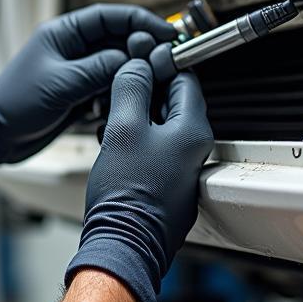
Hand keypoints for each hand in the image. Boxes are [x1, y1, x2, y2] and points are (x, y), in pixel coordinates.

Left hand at [0, 5, 173, 178]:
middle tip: (163, 63)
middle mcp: (72, 48)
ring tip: (147, 85)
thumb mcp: (63, 83)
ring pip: (117, 65)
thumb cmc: (16, 104)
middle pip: (118, 40)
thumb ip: (100, 69)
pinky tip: (124, 103)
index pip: (109, 16)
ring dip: (132, 74)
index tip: (166, 32)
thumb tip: (134, 60)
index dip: (140, 21)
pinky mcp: (79, 93)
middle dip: (141, 50)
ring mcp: (77, 71)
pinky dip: (120, 93)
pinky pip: (109, 87)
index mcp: (63, 33)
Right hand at [66, 57, 213, 301]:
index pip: (185, 78)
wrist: (122, 243)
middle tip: (117, 86)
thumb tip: (137, 66)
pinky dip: (132, 138)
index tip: (138, 58)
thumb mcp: (124, 127)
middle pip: (171, 101)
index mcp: (193, 130)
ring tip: (108, 114)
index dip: (159, 63)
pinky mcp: (165, 183)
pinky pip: (151, 148)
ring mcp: (180, 168)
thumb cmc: (127, 194)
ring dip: (133, 114)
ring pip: (158, 125)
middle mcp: (194, 149)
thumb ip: (132, 88)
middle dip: (142, 89)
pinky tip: (111, 141)